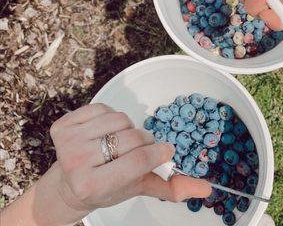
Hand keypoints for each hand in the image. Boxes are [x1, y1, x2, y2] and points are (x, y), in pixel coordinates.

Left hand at [51, 104, 210, 212]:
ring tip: (122, 140)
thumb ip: (169, 188)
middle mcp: (76, 163)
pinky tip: (106, 131)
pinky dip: (110, 116)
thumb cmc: (105, 188)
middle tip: (140, 148)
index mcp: (93, 185)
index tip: (164, 151)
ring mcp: (68, 142)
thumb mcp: (137, 189)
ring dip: (127, 127)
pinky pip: (101, 107)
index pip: (137, 161)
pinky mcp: (63, 125)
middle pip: (131, 138)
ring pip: (119, 119)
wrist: (69, 184)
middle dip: (144, 141)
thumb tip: (204, 189)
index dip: (158, 153)